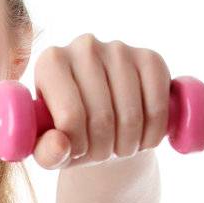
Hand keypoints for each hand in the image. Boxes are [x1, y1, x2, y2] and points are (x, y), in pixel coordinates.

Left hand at [25, 34, 175, 169]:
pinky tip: (143, 138)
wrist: (105, 124)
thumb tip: (60, 146)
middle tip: (101, 154)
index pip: (70, 117)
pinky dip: (152, 135)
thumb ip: (46, 153)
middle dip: (103, 150)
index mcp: (50, 63)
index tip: (77, 151)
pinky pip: (157, 108)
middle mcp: (83, 47)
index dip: (78, 147)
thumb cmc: (71, 135)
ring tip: (119, 147)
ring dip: (128, 146)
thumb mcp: (51, 150)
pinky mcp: (150, 57)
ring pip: (131, 116)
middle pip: (101, 119)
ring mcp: (119, 49)